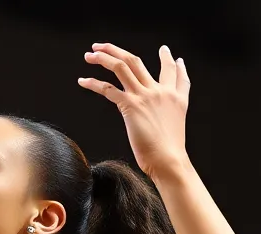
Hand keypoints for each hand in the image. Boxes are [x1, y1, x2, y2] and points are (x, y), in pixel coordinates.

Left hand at [79, 43, 190, 177]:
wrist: (169, 160)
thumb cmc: (170, 151)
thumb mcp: (177, 127)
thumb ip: (170, 115)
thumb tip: (161, 121)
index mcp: (174, 96)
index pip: (174, 73)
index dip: (169, 61)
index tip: (166, 52)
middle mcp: (160, 91)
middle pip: (137, 61)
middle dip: (116, 50)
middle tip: (102, 46)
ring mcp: (145, 96)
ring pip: (123, 67)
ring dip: (104, 57)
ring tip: (90, 54)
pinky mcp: (131, 106)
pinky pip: (108, 89)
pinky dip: (93, 83)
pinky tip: (83, 80)